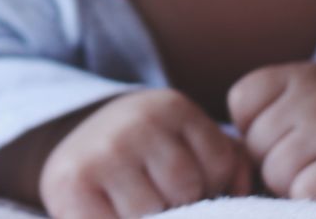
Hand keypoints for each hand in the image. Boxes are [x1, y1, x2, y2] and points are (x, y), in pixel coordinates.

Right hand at [40, 88, 252, 217]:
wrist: (78, 145)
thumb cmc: (148, 153)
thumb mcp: (188, 141)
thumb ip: (230, 162)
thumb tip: (243, 190)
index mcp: (172, 107)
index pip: (220, 164)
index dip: (213, 187)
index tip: (195, 186)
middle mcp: (136, 123)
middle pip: (186, 189)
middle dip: (183, 207)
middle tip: (164, 201)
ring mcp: (103, 153)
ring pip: (152, 213)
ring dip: (152, 218)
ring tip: (142, 207)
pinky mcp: (71, 185)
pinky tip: (114, 214)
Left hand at [226, 62, 315, 201]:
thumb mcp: (304, 106)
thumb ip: (262, 121)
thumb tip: (222, 165)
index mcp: (300, 74)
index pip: (241, 104)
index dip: (258, 131)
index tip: (290, 135)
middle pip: (254, 144)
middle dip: (274, 162)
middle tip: (314, 159)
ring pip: (275, 172)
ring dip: (294, 185)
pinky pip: (304, 191)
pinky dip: (313, 199)